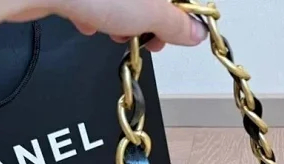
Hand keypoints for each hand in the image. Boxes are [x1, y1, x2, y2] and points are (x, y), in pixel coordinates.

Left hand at [9, 0, 207, 50]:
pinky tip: (88, 24)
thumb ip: (175, 24)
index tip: (175, 34)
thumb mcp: (150, 12)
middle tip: (147, 40)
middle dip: (146, 22)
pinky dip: (91, 14)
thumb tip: (195, 33)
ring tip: (114, 33)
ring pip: (118, 1)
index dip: (178, 16)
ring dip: (119, 22)